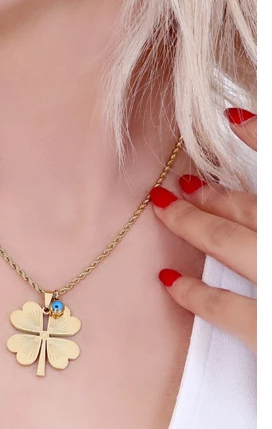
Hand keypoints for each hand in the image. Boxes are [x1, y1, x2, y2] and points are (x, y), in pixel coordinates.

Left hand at [150, 108, 256, 352]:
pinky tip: (170, 281)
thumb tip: (251, 190)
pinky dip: (196, 293)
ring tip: (167, 207)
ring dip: (195, 221)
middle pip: (254, 206)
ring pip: (232, 242)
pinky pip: (228, 310)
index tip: (233, 118)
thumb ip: (268, 216)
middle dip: (216, 190)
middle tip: (186, 181)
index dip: (262, 137)